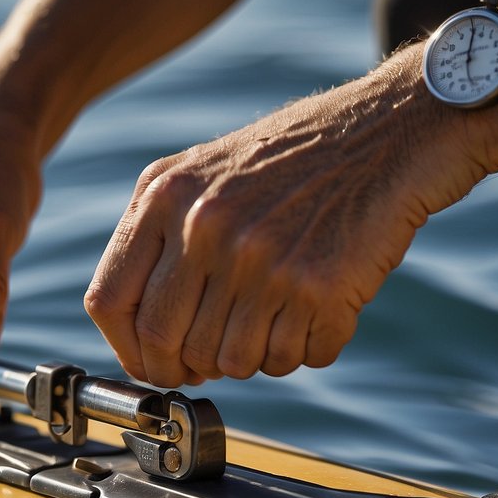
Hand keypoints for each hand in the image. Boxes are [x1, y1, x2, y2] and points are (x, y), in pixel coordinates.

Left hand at [84, 51, 497, 386]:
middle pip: (164, 343)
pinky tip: (319, 311)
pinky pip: (295, 358)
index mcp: (165, 196)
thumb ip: (161, 238)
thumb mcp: (204, 173)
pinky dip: (307, 350)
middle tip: (214, 359)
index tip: (149, 360)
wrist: (389, 130)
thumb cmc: (296, 159)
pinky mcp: (317, 285)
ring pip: (230, 362)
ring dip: (254, 357)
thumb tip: (138, 333)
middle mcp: (205, 227)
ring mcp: (260, 258)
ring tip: (278, 319)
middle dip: (187, 367)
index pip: (109, 301)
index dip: (127, 347)